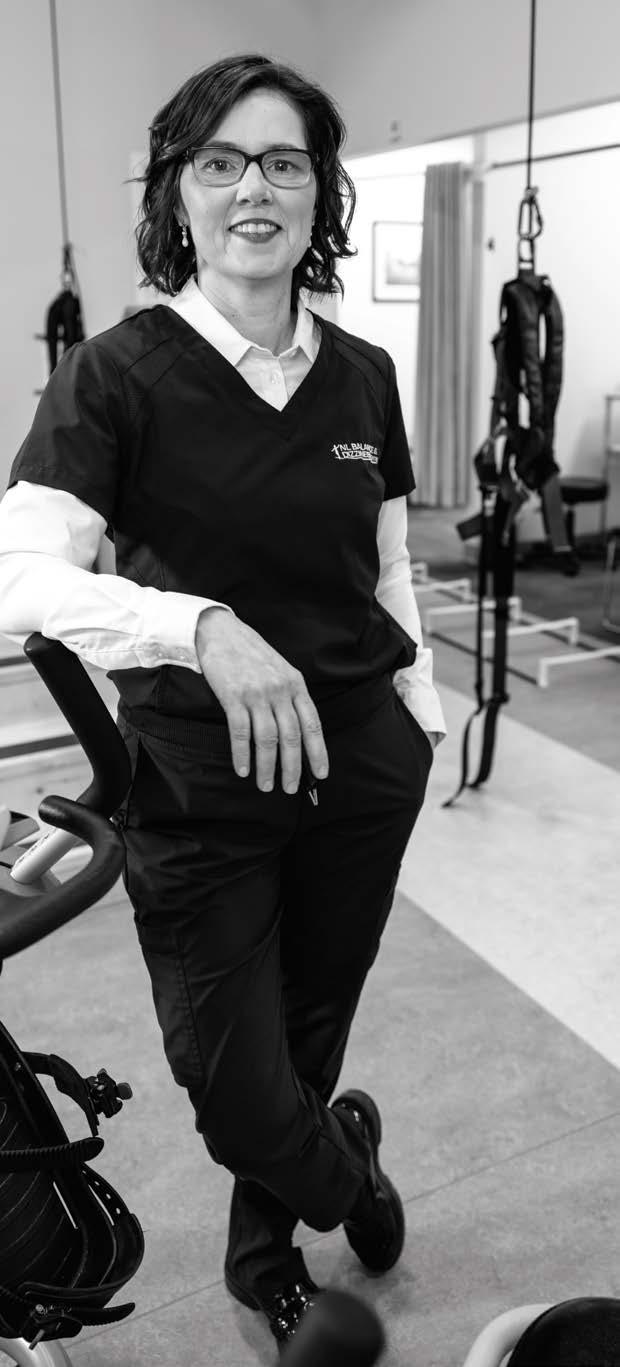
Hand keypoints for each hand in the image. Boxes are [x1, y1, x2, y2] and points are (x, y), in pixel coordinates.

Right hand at [196, 608, 328, 793]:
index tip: (320, 774)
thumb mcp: (281, 670)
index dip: (318, 751)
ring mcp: (256, 693)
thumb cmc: (251, 654)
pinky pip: (240, 732)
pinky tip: (243, 769)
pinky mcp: (233, 696)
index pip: (312, 724)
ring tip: (266, 785)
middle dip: (293, 767)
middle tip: (290, 788)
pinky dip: (242, 754)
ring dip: (267, 766)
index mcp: (296, 684)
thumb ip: (290, 697)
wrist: (221, 632)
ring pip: (267, 739)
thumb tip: (297, 733)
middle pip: (291, 736)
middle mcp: (280, 690)